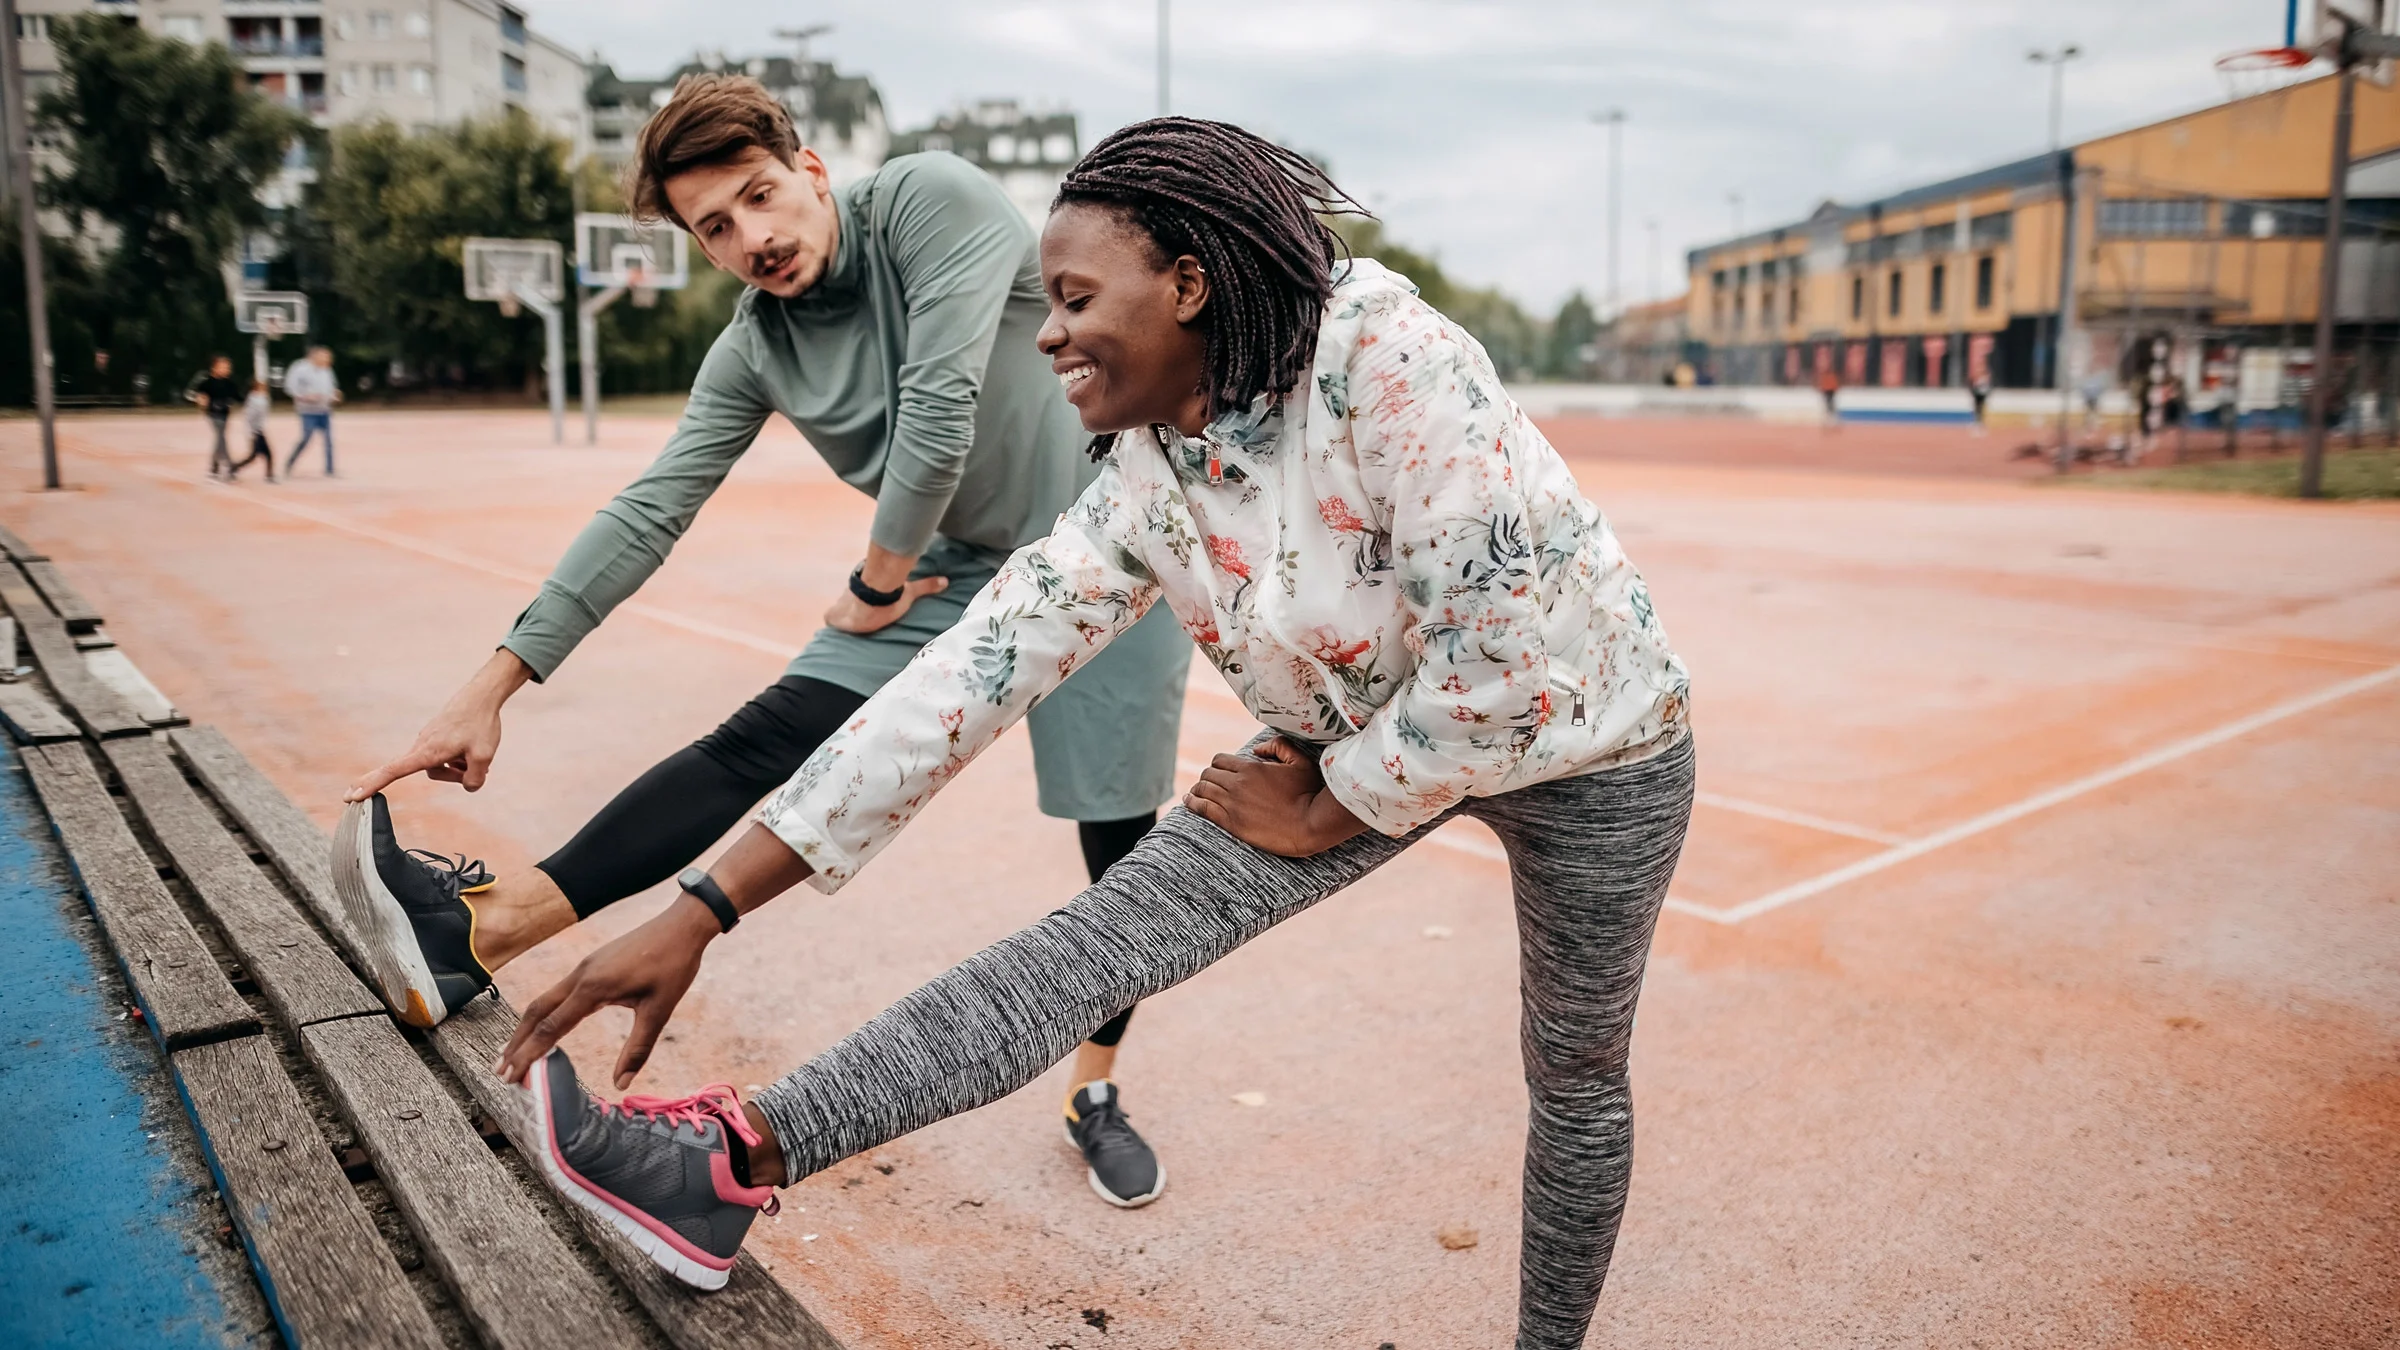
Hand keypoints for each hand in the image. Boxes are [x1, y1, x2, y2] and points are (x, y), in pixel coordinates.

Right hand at [347, 649, 532, 799]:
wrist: (481, 695)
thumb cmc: (480, 724)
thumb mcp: (484, 757)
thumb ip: (474, 779)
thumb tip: (468, 786)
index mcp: (427, 752)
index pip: (392, 772)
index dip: (371, 785)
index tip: (350, 797)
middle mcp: (423, 745)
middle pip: (435, 773)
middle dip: (454, 774)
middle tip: (475, 763)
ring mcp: (429, 740)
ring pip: (444, 765)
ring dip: (462, 763)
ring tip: (479, 749)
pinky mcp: (437, 737)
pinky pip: (448, 755)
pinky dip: (462, 756)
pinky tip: (476, 747)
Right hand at [496, 893, 718, 1087]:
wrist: (682, 925)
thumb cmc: (673, 965)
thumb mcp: (660, 1011)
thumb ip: (638, 1049)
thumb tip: (621, 1084)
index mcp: (593, 988)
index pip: (551, 1028)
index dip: (529, 1055)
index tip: (512, 1076)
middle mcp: (580, 976)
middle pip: (536, 1013)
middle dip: (517, 1043)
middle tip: (501, 1070)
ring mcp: (584, 968)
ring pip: (545, 1000)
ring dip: (527, 1028)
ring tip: (513, 1053)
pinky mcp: (591, 964)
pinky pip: (558, 992)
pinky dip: (544, 1013)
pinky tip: (544, 1025)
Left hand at [823, 573, 946, 634]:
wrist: (872, 601)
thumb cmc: (890, 596)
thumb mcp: (910, 592)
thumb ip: (925, 586)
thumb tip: (946, 581)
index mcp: (866, 588)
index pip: (859, 593)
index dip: (862, 600)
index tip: (867, 605)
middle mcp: (850, 594)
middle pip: (847, 602)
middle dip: (851, 610)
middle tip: (860, 619)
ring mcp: (840, 605)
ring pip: (838, 611)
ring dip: (843, 618)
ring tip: (850, 626)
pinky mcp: (833, 616)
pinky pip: (829, 619)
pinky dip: (833, 622)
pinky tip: (838, 628)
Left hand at [1183, 737, 1370, 856]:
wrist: (1310, 825)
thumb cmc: (1309, 793)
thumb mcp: (1300, 762)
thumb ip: (1279, 747)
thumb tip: (1258, 748)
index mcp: (1250, 768)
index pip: (1220, 760)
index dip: (1219, 764)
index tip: (1221, 771)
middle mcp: (1237, 784)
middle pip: (1208, 774)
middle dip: (1208, 777)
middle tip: (1210, 784)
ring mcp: (1232, 804)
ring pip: (1202, 790)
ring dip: (1198, 789)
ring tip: (1195, 792)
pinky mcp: (1231, 823)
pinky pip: (1202, 809)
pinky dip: (1192, 803)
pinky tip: (1188, 801)